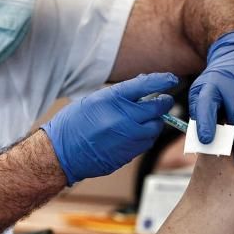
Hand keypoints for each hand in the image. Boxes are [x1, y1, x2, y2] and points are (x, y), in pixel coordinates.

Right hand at [42, 73, 177, 184]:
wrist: (62, 153)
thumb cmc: (74, 124)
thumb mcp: (94, 99)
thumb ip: (120, 94)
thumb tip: (143, 85)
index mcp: (113, 99)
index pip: (147, 85)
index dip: (163, 80)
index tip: (172, 79)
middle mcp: (124, 117)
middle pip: (158, 108)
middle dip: (164, 102)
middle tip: (163, 100)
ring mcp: (129, 137)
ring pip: (156, 127)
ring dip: (156, 121)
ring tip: (146, 118)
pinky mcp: (130, 154)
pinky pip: (148, 142)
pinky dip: (147, 135)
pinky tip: (138, 132)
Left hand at [188, 30, 233, 164]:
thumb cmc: (221, 83)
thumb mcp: (205, 94)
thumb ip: (203, 116)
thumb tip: (204, 143)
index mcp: (202, 89)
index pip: (201, 107)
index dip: (204, 124)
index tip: (206, 141)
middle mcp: (217, 83)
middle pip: (217, 108)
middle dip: (219, 131)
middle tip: (223, 152)